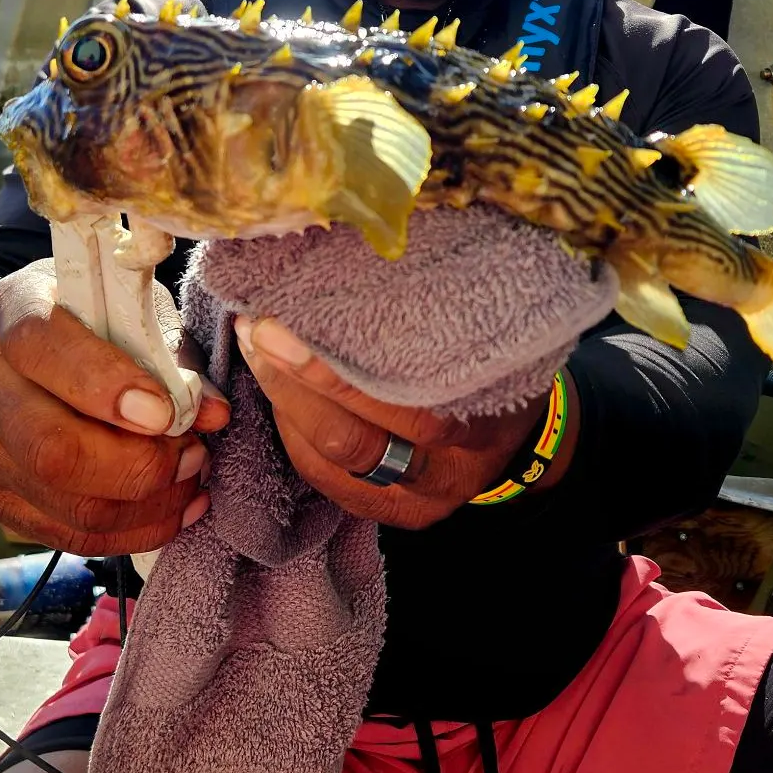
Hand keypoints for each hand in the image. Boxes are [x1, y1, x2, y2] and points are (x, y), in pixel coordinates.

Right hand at [0, 261, 230, 555]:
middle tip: (194, 454)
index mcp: (10, 313)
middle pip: (52, 450)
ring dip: (150, 503)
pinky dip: (136, 530)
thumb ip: (168, 355)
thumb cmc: (89, 322)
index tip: (164, 412)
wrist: (15, 356)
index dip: (107, 386)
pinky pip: (71, 535)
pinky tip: (175, 509)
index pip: (43, 349)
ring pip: (69, 505)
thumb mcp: (128, 310)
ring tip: (192, 479)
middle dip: (141, 465)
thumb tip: (213, 414)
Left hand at [234, 315, 571, 528]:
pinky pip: (321, 475)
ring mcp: (415, 502)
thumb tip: (345, 258)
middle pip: (354, 443)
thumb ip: (430, 319)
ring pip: (328, 462)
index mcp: (483, 424)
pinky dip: (292, 429)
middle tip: (255, 329)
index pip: (402, 408)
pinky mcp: (383, 514)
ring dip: (283, 403)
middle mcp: (449, 474)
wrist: (516, 436)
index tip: (281, 321)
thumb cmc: (490, 366)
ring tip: (256, 348)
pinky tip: (279, 387)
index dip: (332, 373)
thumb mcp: (482, 340)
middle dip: (293, 385)